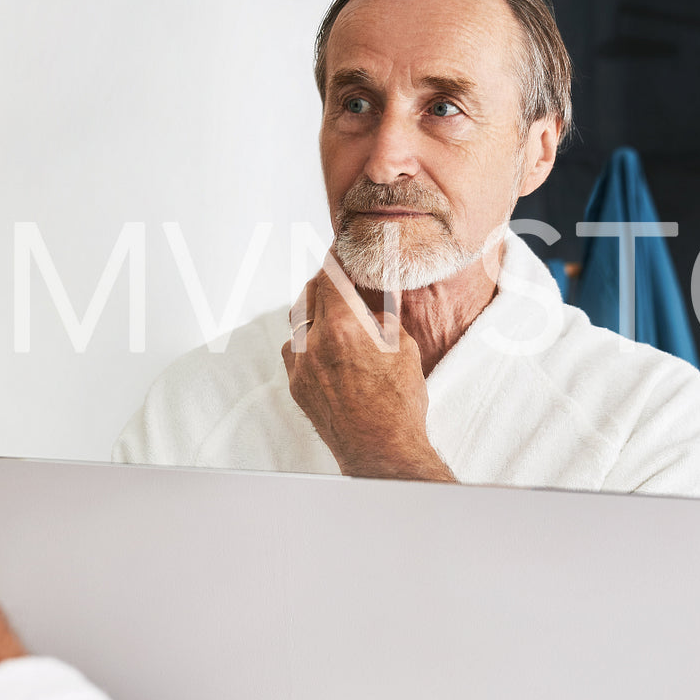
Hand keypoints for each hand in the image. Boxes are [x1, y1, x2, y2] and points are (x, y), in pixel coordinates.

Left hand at [280, 264, 455, 482]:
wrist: (382, 451)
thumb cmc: (400, 402)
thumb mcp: (405, 348)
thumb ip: (384, 317)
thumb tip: (375, 302)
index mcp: (343, 327)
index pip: (331, 276)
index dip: (335, 258)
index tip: (338, 248)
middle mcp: (314, 343)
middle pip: (310, 295)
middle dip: (324, 283)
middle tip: (338, 278)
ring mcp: (300, 367)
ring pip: (297, 324)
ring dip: (312, 314)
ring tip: (331, 314)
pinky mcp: (296, 388)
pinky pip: (294, 353)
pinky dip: (306, 343)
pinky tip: (323, 348)